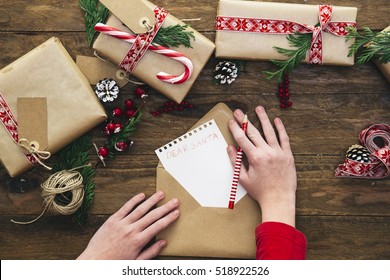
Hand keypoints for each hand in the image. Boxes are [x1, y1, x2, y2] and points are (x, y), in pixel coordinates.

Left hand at [77, 191, 179, 259]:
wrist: (94, 262)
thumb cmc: (115, 263)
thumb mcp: (136, 262)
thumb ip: (151, 252)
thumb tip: (164, 242)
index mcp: (139, 241)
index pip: (158, 226)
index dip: (169, 218)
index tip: (177, 212)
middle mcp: (132, 230)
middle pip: (153, 216)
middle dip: (166, 207)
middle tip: (175, 200)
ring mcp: (122, 224)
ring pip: (140, 209)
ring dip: (152, 200)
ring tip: (161, 193)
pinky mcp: (112, 220)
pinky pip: (125, 208)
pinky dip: (134, 200)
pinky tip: (142, 195)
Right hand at [227, 106, 296, 226]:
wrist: (279, 199)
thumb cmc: (260, 191)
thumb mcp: (243, 178)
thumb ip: (235, 161)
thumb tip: (229, 148)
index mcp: (255, 158)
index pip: (242, 139)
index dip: (235, 129)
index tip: (230, 121)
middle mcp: (267, 152)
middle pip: (253, 132)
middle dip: (244, 120)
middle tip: (238, 111)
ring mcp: (279, 152)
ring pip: (270, 131)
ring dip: (263, 118)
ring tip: (258, 108)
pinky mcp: (288, 155)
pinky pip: (284, 138)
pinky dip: (280, 128)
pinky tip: (276, 120)